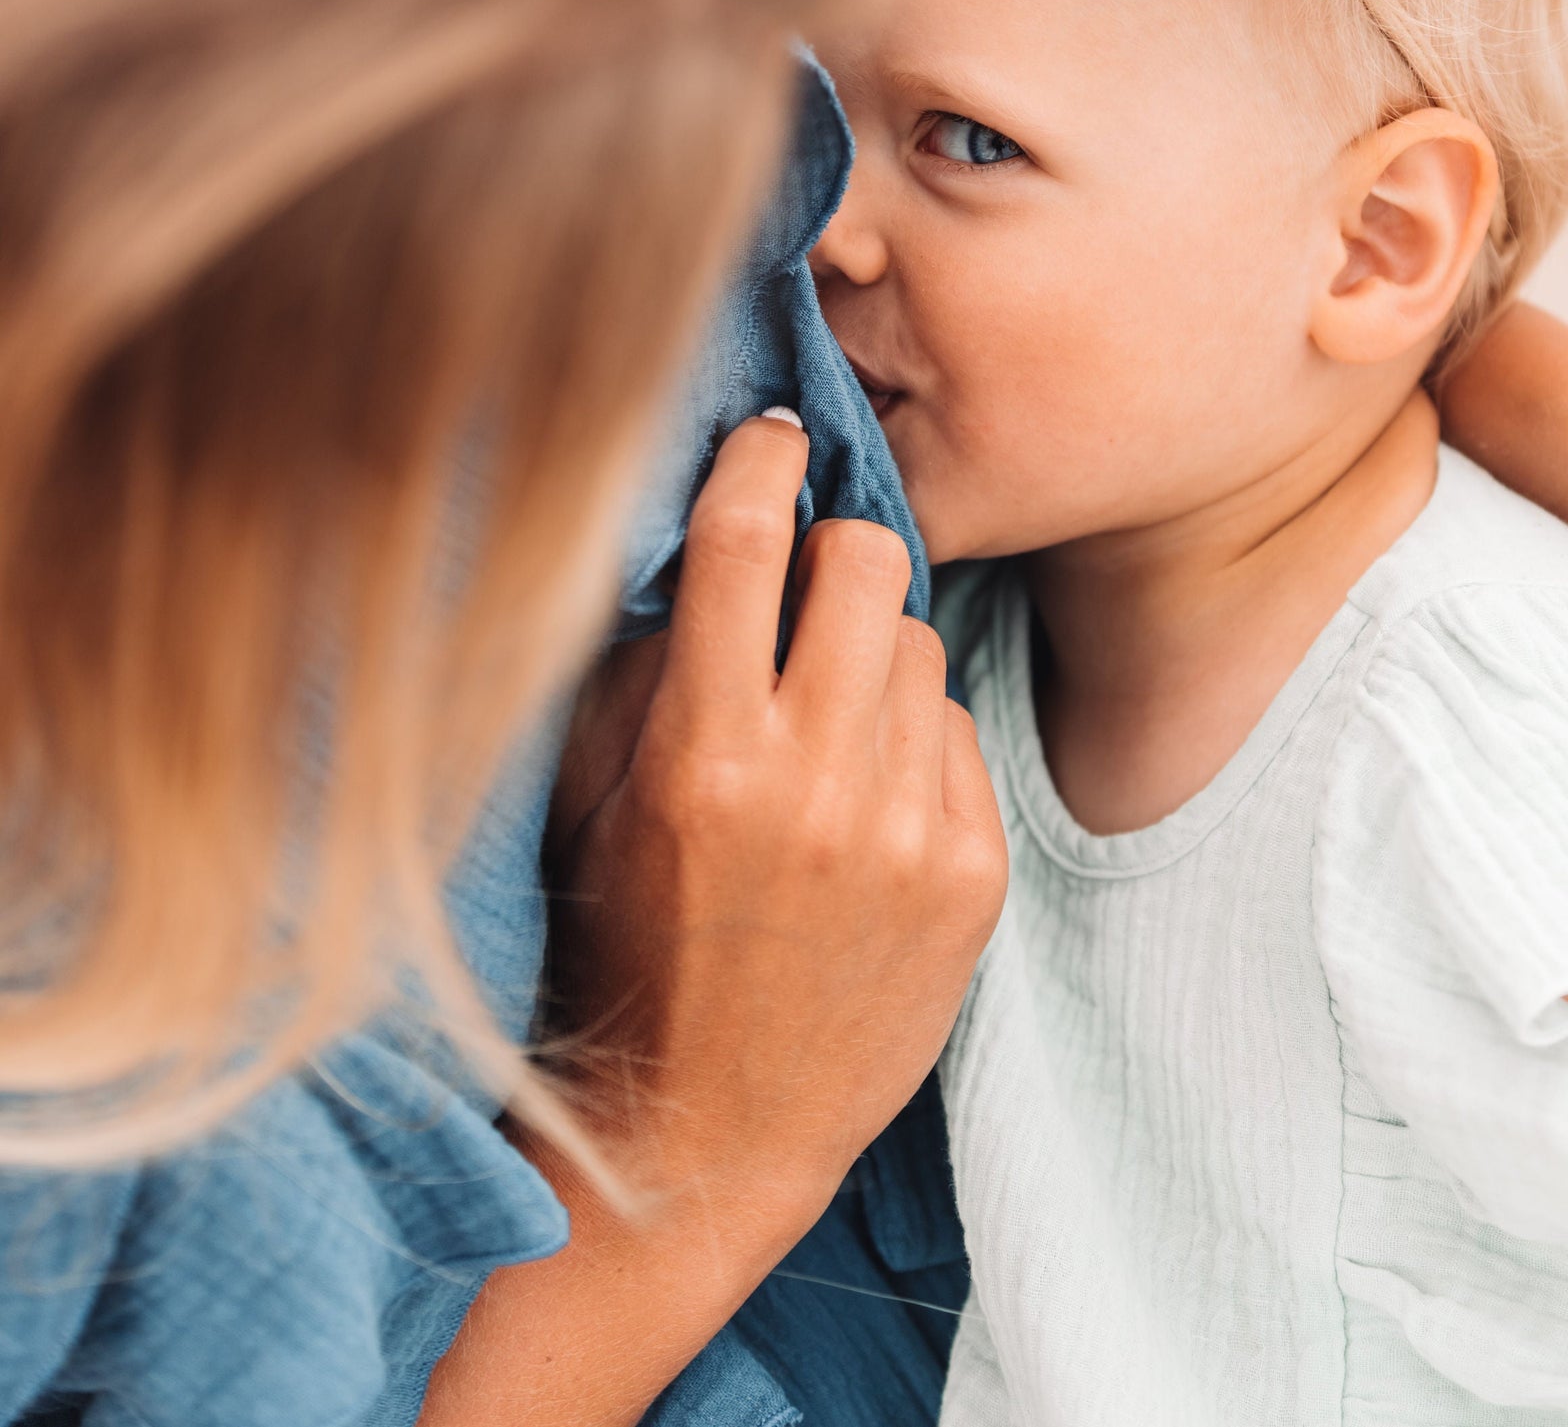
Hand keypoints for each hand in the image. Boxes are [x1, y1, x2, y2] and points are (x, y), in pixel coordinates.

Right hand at [423, 412, 1005, 1422]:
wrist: (710, 1138)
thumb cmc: (626, 958)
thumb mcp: (588, 811)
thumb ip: (641, 671)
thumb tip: (707, 544)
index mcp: (703, 757)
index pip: (746, 546)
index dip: (759, 463)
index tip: (771, 434)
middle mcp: (817, 785)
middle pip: (866, 561)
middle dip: (834, 552)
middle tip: (804, 590)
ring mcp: (908, 833)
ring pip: (920, 640)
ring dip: (873, 653)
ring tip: (824, 726)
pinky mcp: (973, 876)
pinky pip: (958, 731)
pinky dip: (913, 739)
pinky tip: (866, 801)